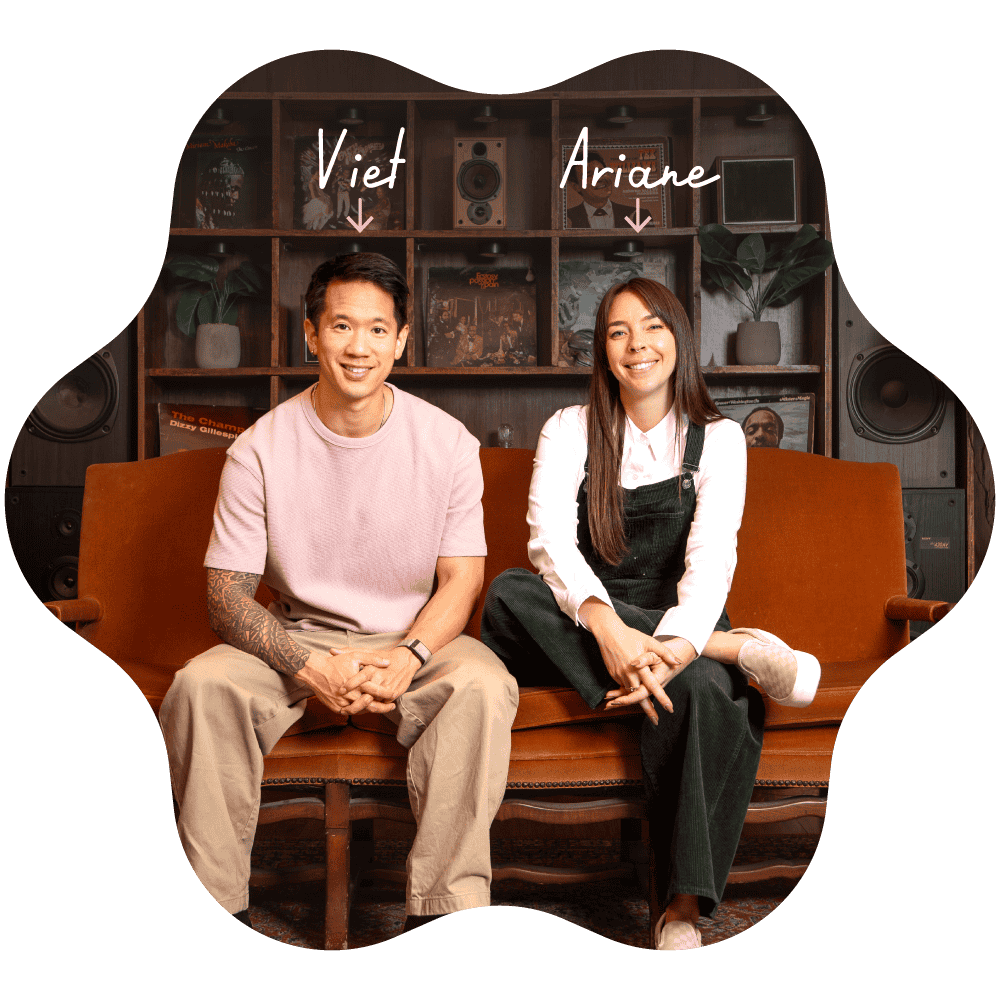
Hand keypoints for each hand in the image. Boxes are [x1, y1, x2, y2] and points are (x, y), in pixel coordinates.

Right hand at [296, 648, 394, 715]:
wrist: (315, 671)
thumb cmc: (335, 662)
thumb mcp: (355, 655)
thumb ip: (372, 659)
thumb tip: (387, 662)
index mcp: (357, 684)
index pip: (375, 693)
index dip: (386, 696)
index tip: (394, 696)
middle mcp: (350, 696)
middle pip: (369, 706)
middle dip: (382, 707)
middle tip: (391, 708)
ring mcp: (342, 704)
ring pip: (360, 711)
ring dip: (370, 711)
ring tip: (380, 709)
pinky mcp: (335, 708)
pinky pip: (349, 713)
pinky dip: (358, 711)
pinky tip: (365, 709)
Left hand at [337, 645, 421, 706]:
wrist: (406, 660)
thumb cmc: (384, 655)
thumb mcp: (367, 651)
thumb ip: (348, 651)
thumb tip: (331, 650)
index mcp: (373, 668)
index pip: (360, 677)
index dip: (350, 684)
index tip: (340, 690)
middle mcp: (380, 679)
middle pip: (366, 693)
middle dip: (354, 700)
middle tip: (344, 704)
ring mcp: (387, 688)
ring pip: (373, 701)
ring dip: (362, 706)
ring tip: (350, 708)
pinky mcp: (394, 694)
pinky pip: (381, 704)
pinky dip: (372, 706)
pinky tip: (363, 708)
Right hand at [583, 601, 680, 723]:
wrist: (608, 632)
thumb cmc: (630, 635)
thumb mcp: (649, 641)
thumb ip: (665, 653)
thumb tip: (678, 662)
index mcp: (639, 667)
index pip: (652, 685)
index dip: (661, 697)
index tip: (669, 708)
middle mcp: (628, 674)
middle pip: (639, 696)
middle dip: (647, 709)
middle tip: (656, 721)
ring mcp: (619, 675)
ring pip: (630, 692)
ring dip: (637, 702)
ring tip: (649, 712)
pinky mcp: (613, 674)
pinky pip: (622, 686)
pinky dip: (627, 692)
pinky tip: (631, 696)